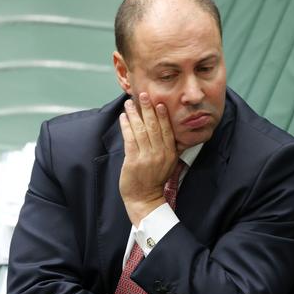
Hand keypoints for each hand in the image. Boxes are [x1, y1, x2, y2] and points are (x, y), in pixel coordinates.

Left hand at [118, 92, 177, 226]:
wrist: (145, 199)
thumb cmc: (154, 180)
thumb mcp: (167, 163)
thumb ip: (165, 147)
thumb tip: (162, 128)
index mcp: (170, 153)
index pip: (166, 129)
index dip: (161, 114)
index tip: (157, 102)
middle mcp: (160, 153)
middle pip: (154, 126)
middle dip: (147, 108)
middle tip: (143, 95)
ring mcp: (147, 157)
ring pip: (141, 130)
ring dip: (134, 114)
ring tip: (129, 103)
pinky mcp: (133, 161)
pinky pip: (130, 139)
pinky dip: (126, 126)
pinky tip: (123, 117)